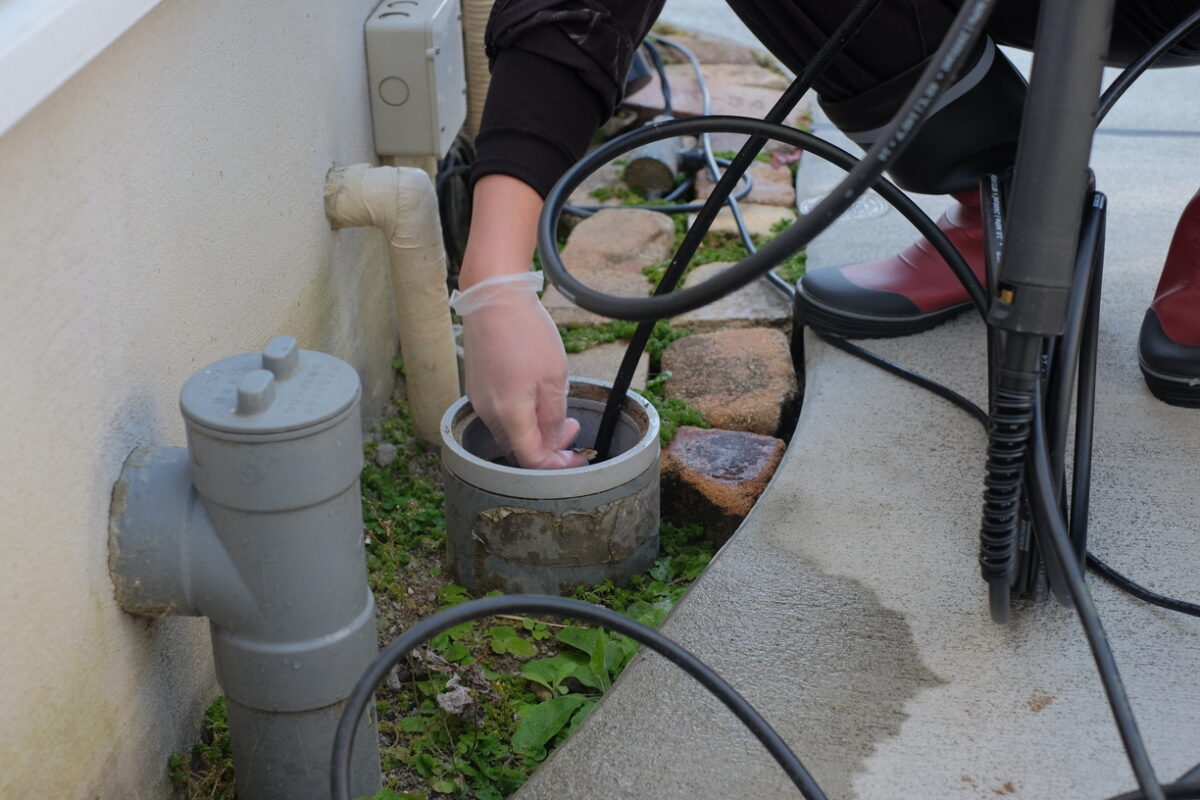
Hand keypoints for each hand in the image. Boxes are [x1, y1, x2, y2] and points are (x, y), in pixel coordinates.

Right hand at [452, 273, 587, 469]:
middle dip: (547, 449)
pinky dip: (520, 417)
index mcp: (509, 414)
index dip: (557, 465)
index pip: (531, 460)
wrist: (494, 295)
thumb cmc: (526, 331)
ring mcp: (479, 400)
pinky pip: (499, 415)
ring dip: (534, 432)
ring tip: (557, 412)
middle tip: (571, 432)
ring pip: (508, 433)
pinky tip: (535, 398)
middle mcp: (488, 413)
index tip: (576, 456)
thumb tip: (554, 442)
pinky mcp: (477, 387)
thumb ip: (554, 416)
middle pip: (518, 450)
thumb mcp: (554, 376)